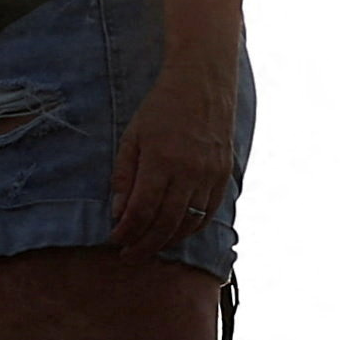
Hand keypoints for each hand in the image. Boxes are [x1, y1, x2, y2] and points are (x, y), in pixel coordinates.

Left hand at [107, 53, 241, 253]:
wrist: (203, 84)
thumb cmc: (162, 108)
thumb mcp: (132, 136)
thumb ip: (124, 176)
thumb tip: (118, 213)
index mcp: (161, 160)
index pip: (142, 210)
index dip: (127, 231)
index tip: (115, 241)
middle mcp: (189, 171)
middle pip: (165, 224)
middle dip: (144, 245)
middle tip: (129, 256)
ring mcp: (210, 175)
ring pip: (189, 223)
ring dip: (167, 241)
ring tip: (149, 247)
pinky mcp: (224, 175)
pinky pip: (208, 213)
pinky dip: (191, 228)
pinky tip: (175, 232)